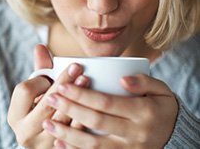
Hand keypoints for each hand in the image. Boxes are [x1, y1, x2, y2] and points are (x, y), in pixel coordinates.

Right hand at [7, 45, 88, 148]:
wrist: (46, 143)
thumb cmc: (41, 111)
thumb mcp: (37, 93)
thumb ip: (40, 71)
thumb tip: (40, 46)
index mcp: (14, 116)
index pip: (25, 91)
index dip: (40, 80)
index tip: (50, 76)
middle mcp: (25, 133)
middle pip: (45, 104)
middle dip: (62, 84)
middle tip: (77, 68)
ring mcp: (42, 146)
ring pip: (61, 120)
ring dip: (76, 99)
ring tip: (87, 80)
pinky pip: (75, 135)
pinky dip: (84, 118)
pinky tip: (93, 104)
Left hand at [43, 74, 177, 148]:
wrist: (174, 134)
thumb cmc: (161, 106)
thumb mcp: (160, 90)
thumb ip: (143, 81)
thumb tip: (122, 79)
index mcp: (143, 112)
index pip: (106, 102)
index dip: (82, 94)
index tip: (62, 85)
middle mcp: (135, 134)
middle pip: (96, 121)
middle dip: (69, 109)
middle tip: (51, 98)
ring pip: (93, 144)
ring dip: (67, 134)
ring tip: (47, 123)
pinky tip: (60, 143)